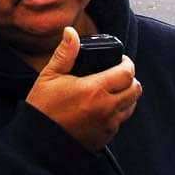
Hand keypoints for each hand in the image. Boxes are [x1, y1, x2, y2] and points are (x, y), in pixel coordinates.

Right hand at [26, 27, 142, 151]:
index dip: (127, 63)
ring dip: (126, 96)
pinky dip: (118, 112)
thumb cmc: (43, 108)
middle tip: (118, 73)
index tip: (121, 60)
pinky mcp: (106, 138)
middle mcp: (106, 108)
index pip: (126, 73)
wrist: (39, 143)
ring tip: (112, 90)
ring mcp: (108, 125)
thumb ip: (65, 53)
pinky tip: (103, 107)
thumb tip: (71, 32)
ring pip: (131, 106)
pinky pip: (120, 121)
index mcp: (94, 89)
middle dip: (130, 79)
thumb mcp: (49, 76)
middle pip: (135, 89)